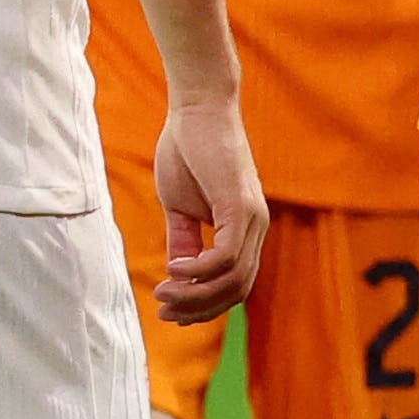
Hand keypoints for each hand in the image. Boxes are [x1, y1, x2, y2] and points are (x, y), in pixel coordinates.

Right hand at [154, 96, 265, 324]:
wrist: (197, 107)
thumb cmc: (188, 150)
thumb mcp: (181, 207)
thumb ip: (183, 240)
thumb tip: (179, 275)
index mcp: (245, 229)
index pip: (234, 285)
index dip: (204, 306)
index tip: (169, 311)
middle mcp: (256, 227)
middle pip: (236, 290)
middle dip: (198, 309)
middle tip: (163, 310)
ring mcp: (252, 216)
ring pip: (233, 278)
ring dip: (194, 295)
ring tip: (162, 293)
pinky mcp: (239, 204)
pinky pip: (225, 255)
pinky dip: (199, 271)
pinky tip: (173, 269)